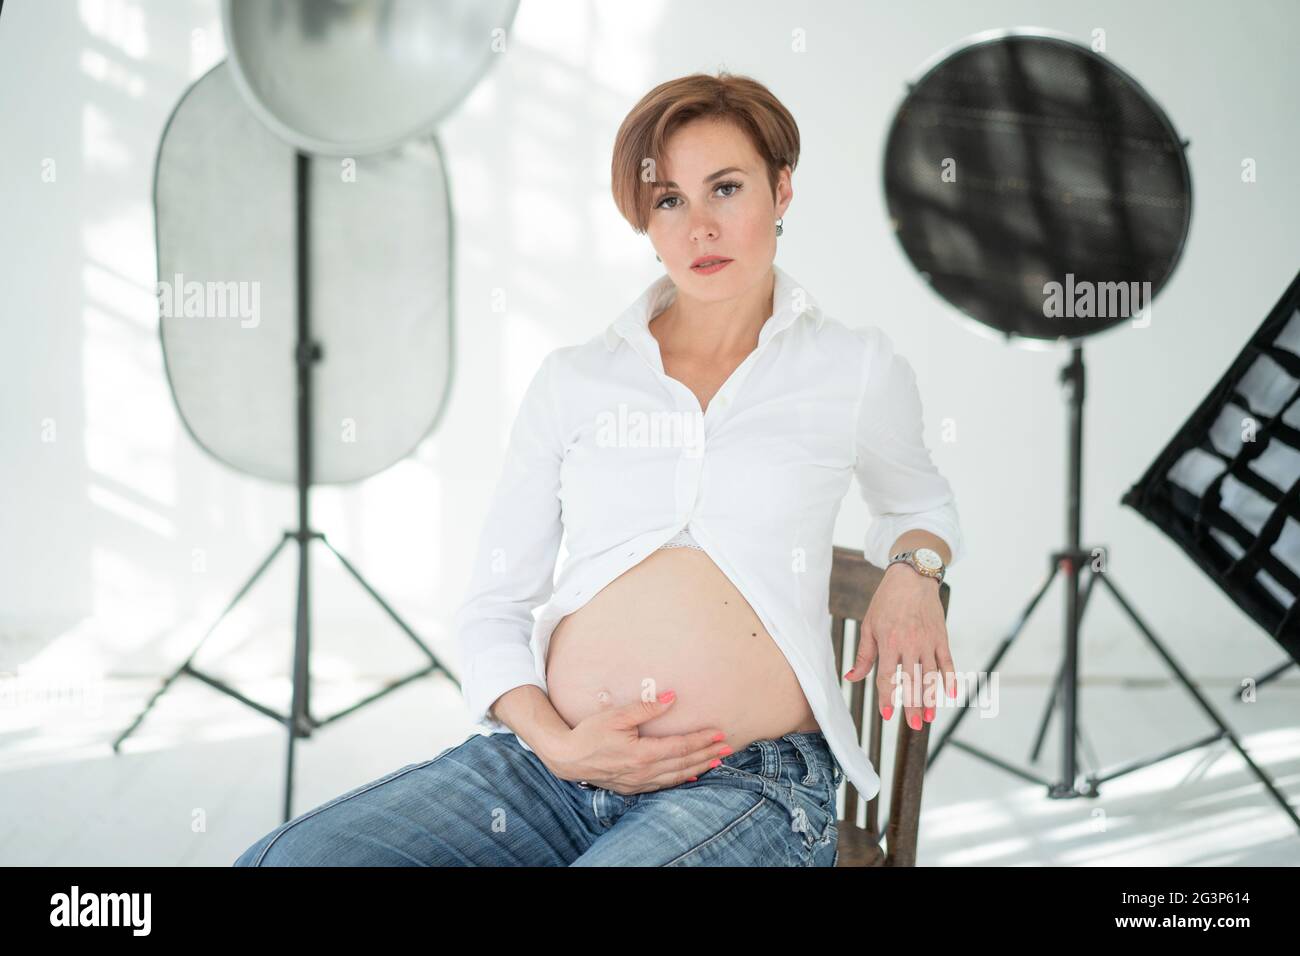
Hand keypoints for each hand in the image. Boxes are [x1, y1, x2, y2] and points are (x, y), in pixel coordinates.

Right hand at [541, 690, 729, 794]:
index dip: (702, 740)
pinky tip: (691, 776)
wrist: (567, 757)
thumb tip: (672, 697)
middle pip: (684, 764)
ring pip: (676, 777)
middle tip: (727, 748)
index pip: (681, 747)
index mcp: (643, 754)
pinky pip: (662, 786)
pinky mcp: (632, 788)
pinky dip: (680, 780)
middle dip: (707, 755)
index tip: (719, 733)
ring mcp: (638, 783)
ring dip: (698, 768)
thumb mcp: (617, 715)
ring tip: (716, 761)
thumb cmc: (590, 732)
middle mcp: (644, 772)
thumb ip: (646, 707)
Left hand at [843, 563, 954, 730]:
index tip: (887, 715)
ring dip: (931, 698)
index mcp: (889, 642)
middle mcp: (909, 644)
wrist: (912, 577)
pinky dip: (950, 679)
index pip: (887, 677)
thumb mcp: (869, 626)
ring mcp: (928, 642)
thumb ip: (864, 655)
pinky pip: (947, 662)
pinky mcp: (941, 637)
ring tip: (929, 717)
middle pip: (911, 681)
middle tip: (915, 725)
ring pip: (930, 676)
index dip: (887, 698)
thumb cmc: (886, 602)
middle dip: (912, 706)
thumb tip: (851, 678)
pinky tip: (950, 695)